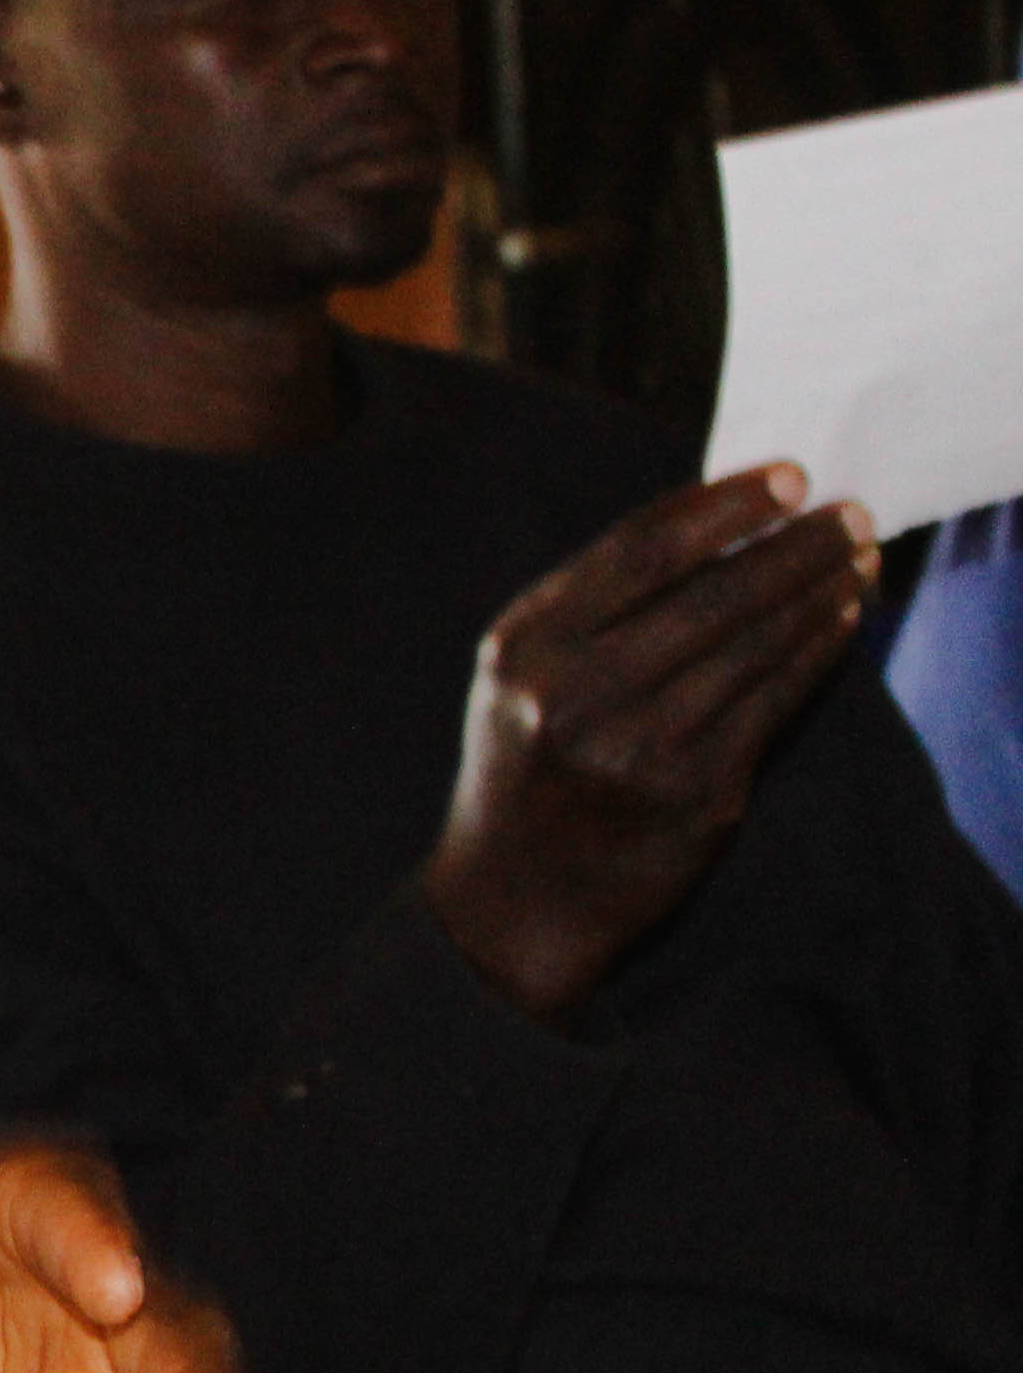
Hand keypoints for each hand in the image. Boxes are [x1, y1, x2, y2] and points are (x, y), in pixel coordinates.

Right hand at [424, 466, 874, 1017]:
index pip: (641, 551)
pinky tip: (841, 621)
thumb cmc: (530, 762)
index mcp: (525, 648)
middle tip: (850, 513)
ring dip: (820, 593)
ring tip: (857, 560)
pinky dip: (816, 653)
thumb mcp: (525, 674)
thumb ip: (599, 606)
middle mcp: (575, 695)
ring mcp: (637, 748)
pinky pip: (774, 703)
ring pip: (754, 646)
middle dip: (794, 545)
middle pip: (711, 593)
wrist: (516, 894)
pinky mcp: (693, 793)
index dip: (725, 507)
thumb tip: (725, 526)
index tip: (788, 478)